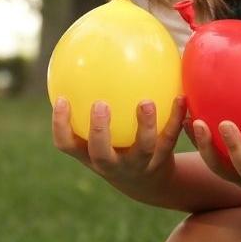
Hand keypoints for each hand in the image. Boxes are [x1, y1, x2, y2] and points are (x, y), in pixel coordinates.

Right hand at [51, 95, 187, 207]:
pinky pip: (170, 138)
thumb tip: (82, 59)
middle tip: (100, 104)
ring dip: (144, 126)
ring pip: (142, 149)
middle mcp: (111, 164)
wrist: (147, 183)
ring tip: (146, 102)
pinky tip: (180, 97)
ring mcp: (138, 165)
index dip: (60, 125)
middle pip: (101, 154)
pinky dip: (175, 118)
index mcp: (90, 155)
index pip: (67, 144)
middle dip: (99, 131)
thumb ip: (89, 106)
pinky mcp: (162, 160)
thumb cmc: (115, 147)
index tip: (61, 99)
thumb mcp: (100, 135)